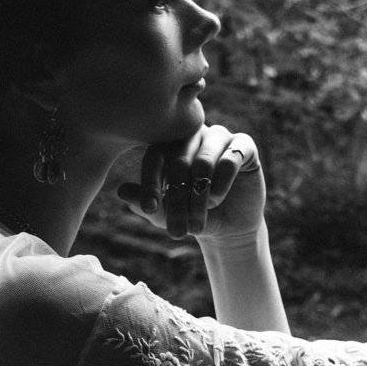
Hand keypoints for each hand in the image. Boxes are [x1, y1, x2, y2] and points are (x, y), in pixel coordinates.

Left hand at [115, 125, 265, 241]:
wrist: (229, 228)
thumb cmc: (192, 215)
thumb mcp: (166, 214)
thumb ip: (145, 202)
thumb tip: (122, 191)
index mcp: (170, 145)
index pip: (155, 155)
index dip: (150, 182)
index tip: (149, 208)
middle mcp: (194, 135)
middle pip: (179, 160)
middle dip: (177, 197)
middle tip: (177, 229)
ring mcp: (220, 137)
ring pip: (204, 161)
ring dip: (199, 195)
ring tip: (198, 220)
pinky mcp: (244, 146)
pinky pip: (229, 158)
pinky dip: (221, 183)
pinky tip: (216, 201)